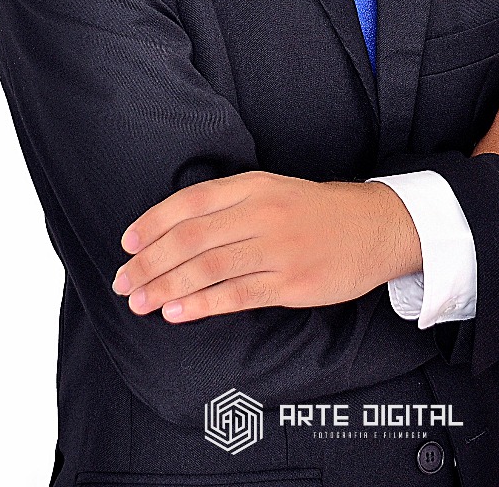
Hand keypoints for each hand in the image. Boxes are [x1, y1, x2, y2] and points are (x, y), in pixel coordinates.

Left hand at [111, 171, 421, 322]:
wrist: (376, 227)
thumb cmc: (316, 211)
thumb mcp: (273, 190)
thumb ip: (229, 204)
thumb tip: (173, 230)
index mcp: (255, 185)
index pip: (192, 201)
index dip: (154, 222)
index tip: (127, 243)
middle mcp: (263, 213)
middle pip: (192, 238)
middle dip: (150, 262)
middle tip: (123, 281)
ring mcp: (278, 249)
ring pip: (208, 269)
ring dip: (167, 288)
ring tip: (140, 302)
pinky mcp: (292, 284)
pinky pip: (237, 295)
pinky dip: (202, 305)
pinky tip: (177, 313)